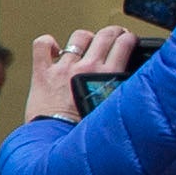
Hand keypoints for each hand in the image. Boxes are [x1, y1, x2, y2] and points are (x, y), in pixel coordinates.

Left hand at [26, 26, 140, 123]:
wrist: (57, 143)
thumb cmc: (84, 133)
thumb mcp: (112, 110)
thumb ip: (121, 94)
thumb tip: (132, 88)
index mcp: (107, 77)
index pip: (124, 45)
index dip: (128, 38)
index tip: (129, 40)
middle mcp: (86, 68)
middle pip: (104, 35)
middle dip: (113, 31)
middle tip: (114, 35)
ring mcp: (63, 68)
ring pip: (78, 37)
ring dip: (85, 37)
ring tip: (87, 43)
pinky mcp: (43, 72)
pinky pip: (42, 45)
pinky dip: (48, 43)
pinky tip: (53, 49)